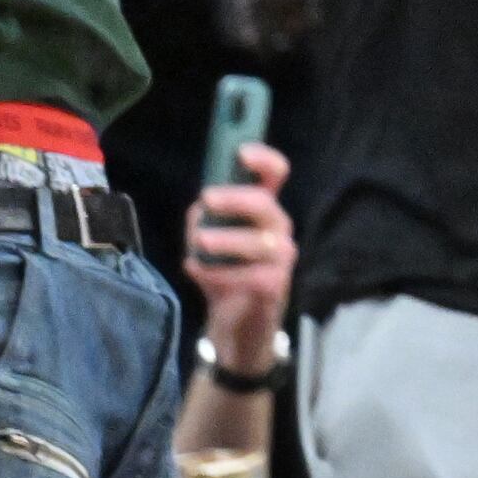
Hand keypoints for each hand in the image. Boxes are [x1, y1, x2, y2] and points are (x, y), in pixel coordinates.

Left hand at [184, 139, 294, 376]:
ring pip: (258, 241)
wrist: (237, 323)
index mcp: (263, 211)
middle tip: (206, 198)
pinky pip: (248, 275)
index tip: (242, 153)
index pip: (275, 175)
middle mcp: (277, 229)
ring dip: (225, 239)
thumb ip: (205, 219)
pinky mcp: (274, 286)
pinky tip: (197, 271)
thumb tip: (202, 209)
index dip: (263, 160)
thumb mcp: (210, 239)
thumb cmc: (224, 272)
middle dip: (235, 199)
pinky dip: (217, 273)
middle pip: (266, 205)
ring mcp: (280, 258)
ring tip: (199, 243)